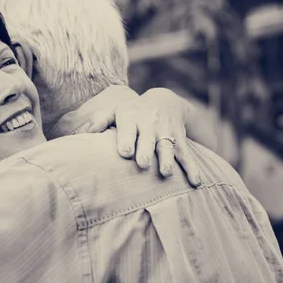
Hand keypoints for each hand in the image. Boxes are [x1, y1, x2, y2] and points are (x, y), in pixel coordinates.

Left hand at [84, 86, 201, 186]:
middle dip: (146, 150)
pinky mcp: (179, 141)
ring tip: (166, 173)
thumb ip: (102, 120)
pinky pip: (186, 155)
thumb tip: (87, 132)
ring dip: (167, 160)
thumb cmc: (133, 111)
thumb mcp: (117, 110)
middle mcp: (149, 125)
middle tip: (143, 163)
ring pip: (167, 147)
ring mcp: (166, 134)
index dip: (126, 140)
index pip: (128, 128)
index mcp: (131, 118)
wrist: (165, 100)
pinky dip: (192, 168)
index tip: (125, 153)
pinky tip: (196, 182)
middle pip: (147, 139)